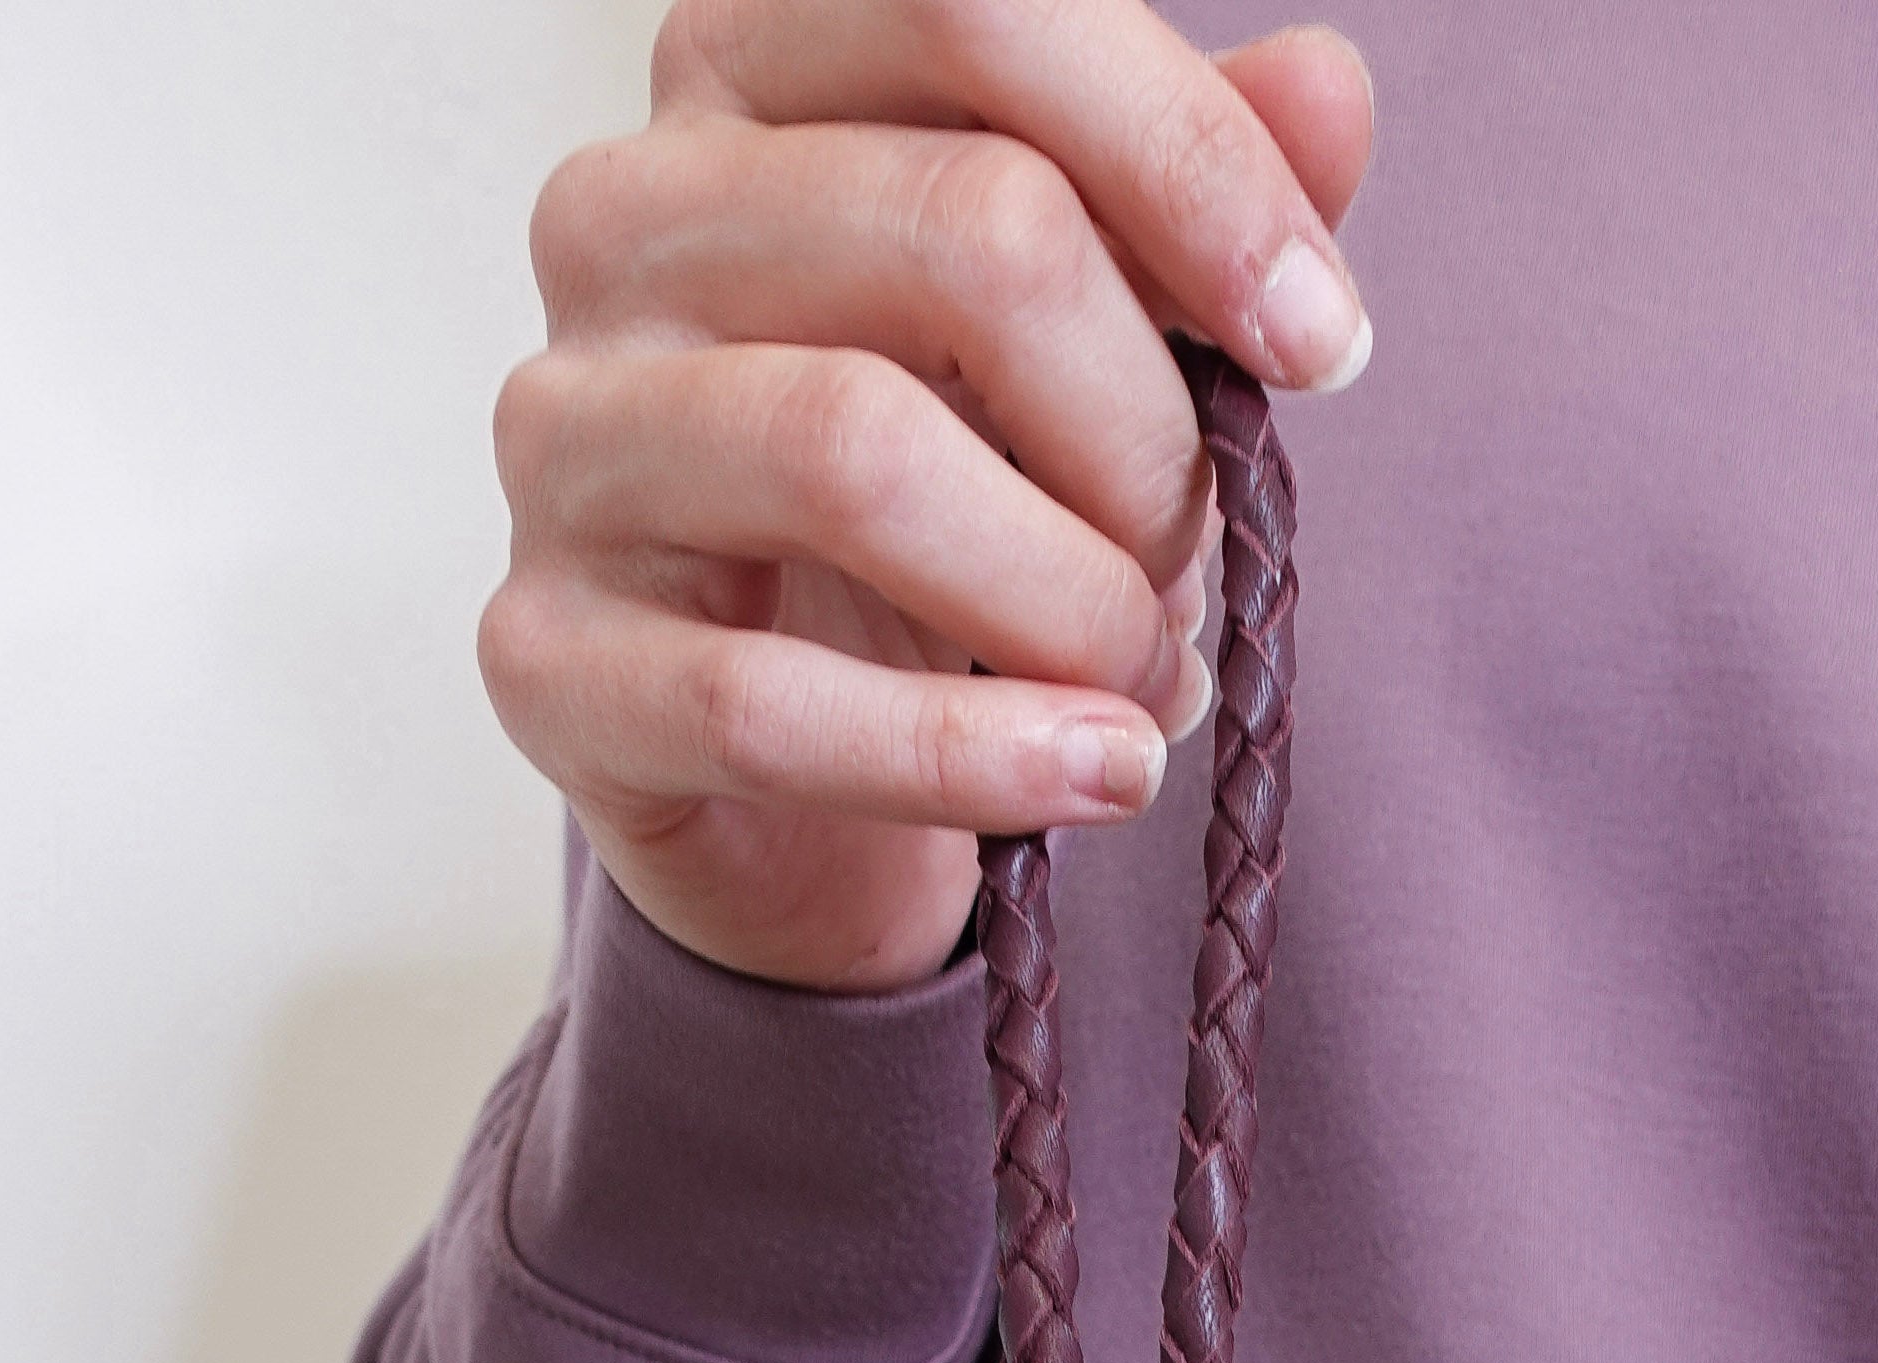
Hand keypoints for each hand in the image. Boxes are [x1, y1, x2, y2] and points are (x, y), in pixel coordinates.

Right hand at [482, 1, 1379, 993]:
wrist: (786, 766)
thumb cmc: (942, 502)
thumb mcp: (1087, 338)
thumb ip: (1184, 205)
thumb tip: (1329, 92)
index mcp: (747, 77)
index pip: (976, 5)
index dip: (1189, 160)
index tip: (1323, 339)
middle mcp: (622, 216)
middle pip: (965, 232)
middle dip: (1147, 425)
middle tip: (1204, 552)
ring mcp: (565, 432)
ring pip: (857, 451)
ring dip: (1073, 595)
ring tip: (1150, 674)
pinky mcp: (548, 654)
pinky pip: (769, 703)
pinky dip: (976, 755)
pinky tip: (1099, 772)